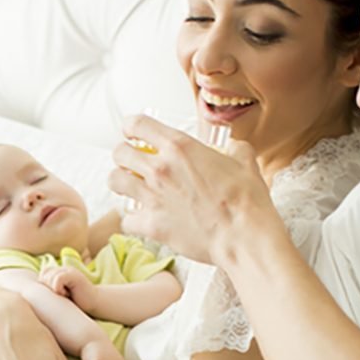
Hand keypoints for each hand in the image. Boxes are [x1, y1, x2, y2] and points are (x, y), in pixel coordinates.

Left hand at [39, 263, 97, 312]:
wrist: (96, 304)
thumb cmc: (77, 303)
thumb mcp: (59, 296)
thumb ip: (49, 290)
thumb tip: (32, 293)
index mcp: (59, 272)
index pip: (42, 274)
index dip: (44, 286)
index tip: (54, 296)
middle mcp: (64, 269)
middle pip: (44, 276)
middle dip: (48, 289)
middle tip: (60, 296)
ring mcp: (69, 271)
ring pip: (50, 277)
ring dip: (54, 289)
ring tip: (64, 296)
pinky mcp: (74, 275)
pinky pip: (58, 279)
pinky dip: (58, 288)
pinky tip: (66, 294)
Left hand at [110, 114, 273, 264]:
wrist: (243, 235)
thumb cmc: (245, 201)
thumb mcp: (244, 162)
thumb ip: (235, 149)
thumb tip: (234, 148)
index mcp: (179, 147)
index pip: (138, 124)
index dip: (131, 126)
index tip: (132, 131)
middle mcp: (160, 168)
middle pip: (119, 152)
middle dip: (124, 155)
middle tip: (132, 161)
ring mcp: (152, 197)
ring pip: (114, 181)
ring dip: (120, 182)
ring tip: (130, 186)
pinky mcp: (151, 225)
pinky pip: (125, 220)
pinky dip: (131, 220)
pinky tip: (141, 219)